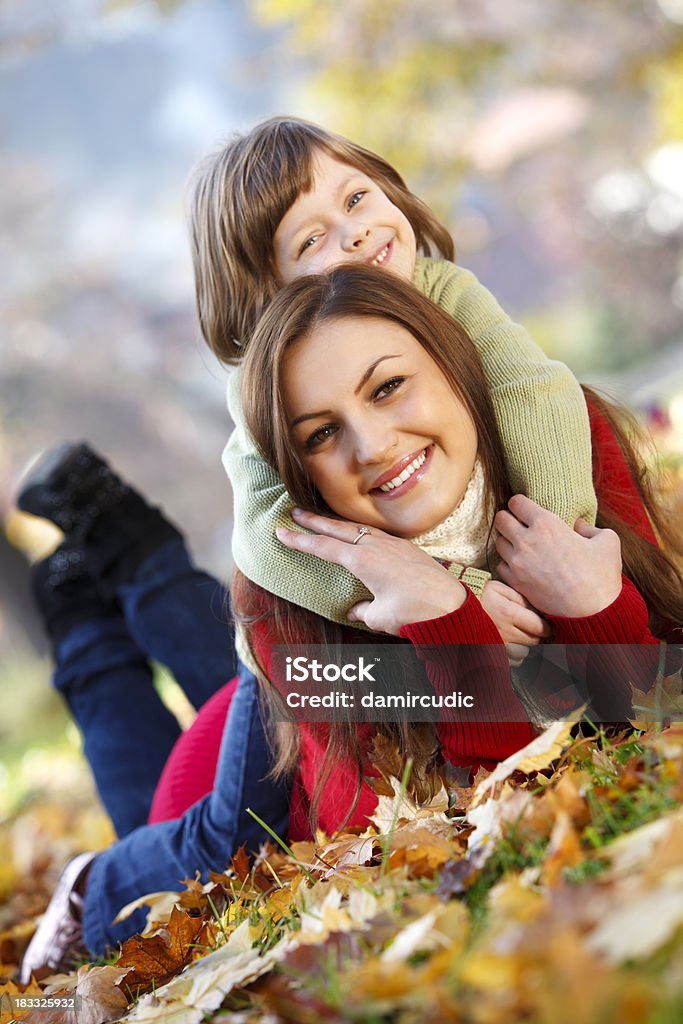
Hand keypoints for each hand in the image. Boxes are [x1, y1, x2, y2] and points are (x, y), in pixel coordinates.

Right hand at [276, 508, 466, 634]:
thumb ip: (363, 611)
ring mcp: (393, 544)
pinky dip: (360, 532)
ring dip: (338, 524)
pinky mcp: (408, 548)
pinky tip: (360, 536)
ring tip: (324, 522)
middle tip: (294, 513)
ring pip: (358, 529)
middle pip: (337, 529)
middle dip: (314, 521)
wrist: (452, 607)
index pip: (322, 547)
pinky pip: (376, 534)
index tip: (281, 532)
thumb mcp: (380, 617)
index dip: (299, 541)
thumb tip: (356, 610)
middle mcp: (375, 546)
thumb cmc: (414, 613)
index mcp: (361, 561)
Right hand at [480, 579, 551, 666]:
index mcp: (509, 614)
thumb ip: (520, 598)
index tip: (549, 626)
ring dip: (526, 647)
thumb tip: (536, 609)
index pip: (539, 627)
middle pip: (534, 642)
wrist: (454, 606)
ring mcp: (496, 644)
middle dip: (538, 636)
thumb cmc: (477, 594)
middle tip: (535, 630)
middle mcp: (504, 632)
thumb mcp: (500, 588)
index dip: (548, 628)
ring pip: (523, 654)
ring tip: (522, 638)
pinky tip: (511, 646)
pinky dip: (514, 656)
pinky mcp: (489, 652)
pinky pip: (510, 661)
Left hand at [494, 495, 621, 617]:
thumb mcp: (608, 541)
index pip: (516, 502)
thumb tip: (578, 525)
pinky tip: (521, 566)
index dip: (521, 504)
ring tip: (521, 547)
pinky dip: (508, 564)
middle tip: (519, 525)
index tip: (526, 510)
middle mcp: (527, 540)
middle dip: (509, 519)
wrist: (592, 612)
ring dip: (508, 542)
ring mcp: (517, 562)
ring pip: (498, 542)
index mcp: (546, 524)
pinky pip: (501, 565)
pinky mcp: (515, 581)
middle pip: (501, 518)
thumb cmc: (601, 575)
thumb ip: (589, 527)